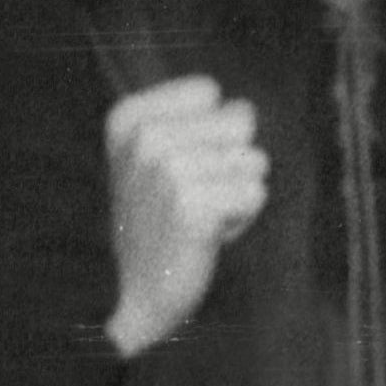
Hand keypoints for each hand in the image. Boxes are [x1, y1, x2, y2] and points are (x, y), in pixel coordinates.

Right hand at [103, 74, 268, 357]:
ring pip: (254, 160)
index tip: (179, 167)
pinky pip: (257, 193)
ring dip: (238, 193)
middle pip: (241, 122)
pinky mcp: (193, 206)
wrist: (136, 293)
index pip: (210, 92)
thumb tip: (247, 109)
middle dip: (231, 162)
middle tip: (193, 196)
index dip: (211, 131)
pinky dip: (243, 218)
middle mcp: (144, 138)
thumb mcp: (155, 157)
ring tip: (200, 216)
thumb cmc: (159, 222)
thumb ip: (196, 120)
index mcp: (128, 118)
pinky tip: (208, 235)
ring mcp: (167, 170)